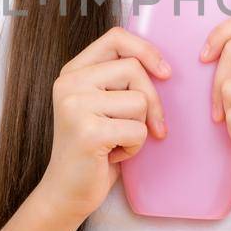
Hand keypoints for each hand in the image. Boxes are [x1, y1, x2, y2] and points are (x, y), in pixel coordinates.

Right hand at [40, 25, 170, 220]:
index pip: (116, 38)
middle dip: (152, 100)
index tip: (164, 73)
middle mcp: (68, 83)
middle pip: (133, 69)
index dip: (146, 50)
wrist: (66, 192)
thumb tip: (163, 67)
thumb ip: (119, 81)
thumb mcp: (102, 105)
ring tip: (118, 141)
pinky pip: (138, 130)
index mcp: (72, 72)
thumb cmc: (94, 149)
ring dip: (140, 128)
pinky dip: (135, 148)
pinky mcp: (88, 132)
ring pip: (139, 101)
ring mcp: (75, 106)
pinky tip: (113, 155)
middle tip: (150, 125)